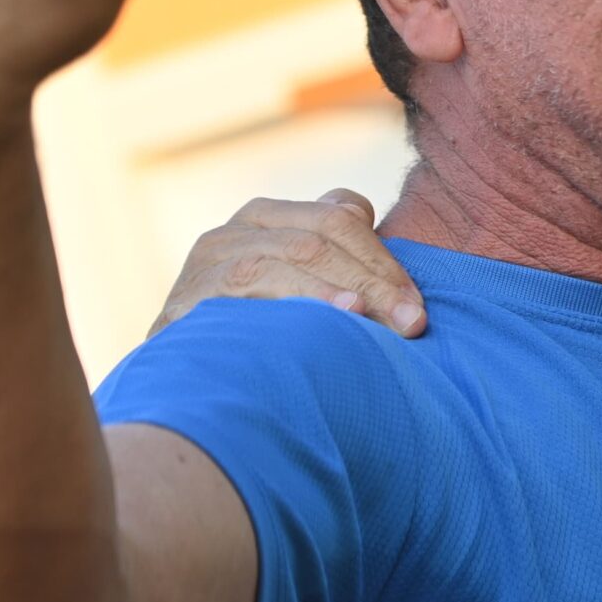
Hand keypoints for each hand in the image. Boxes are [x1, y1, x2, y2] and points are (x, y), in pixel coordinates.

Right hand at [153, 189, 425, 338]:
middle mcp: (240, 228)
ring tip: (384, 320)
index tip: (416, 306)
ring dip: (350, 287)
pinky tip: (339, 318)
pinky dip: (302, 295)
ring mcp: (210, 256)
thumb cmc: (259, 343)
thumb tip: (409, 297)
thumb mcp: (305, 298)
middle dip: (378, 278)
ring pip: (297, 252)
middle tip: (414, 322)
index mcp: (274, 219)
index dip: (385, 257)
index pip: (341, 214)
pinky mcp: (189, 293)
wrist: (185, 386)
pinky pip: (252, 280)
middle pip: (327, 232)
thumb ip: (343, 273)